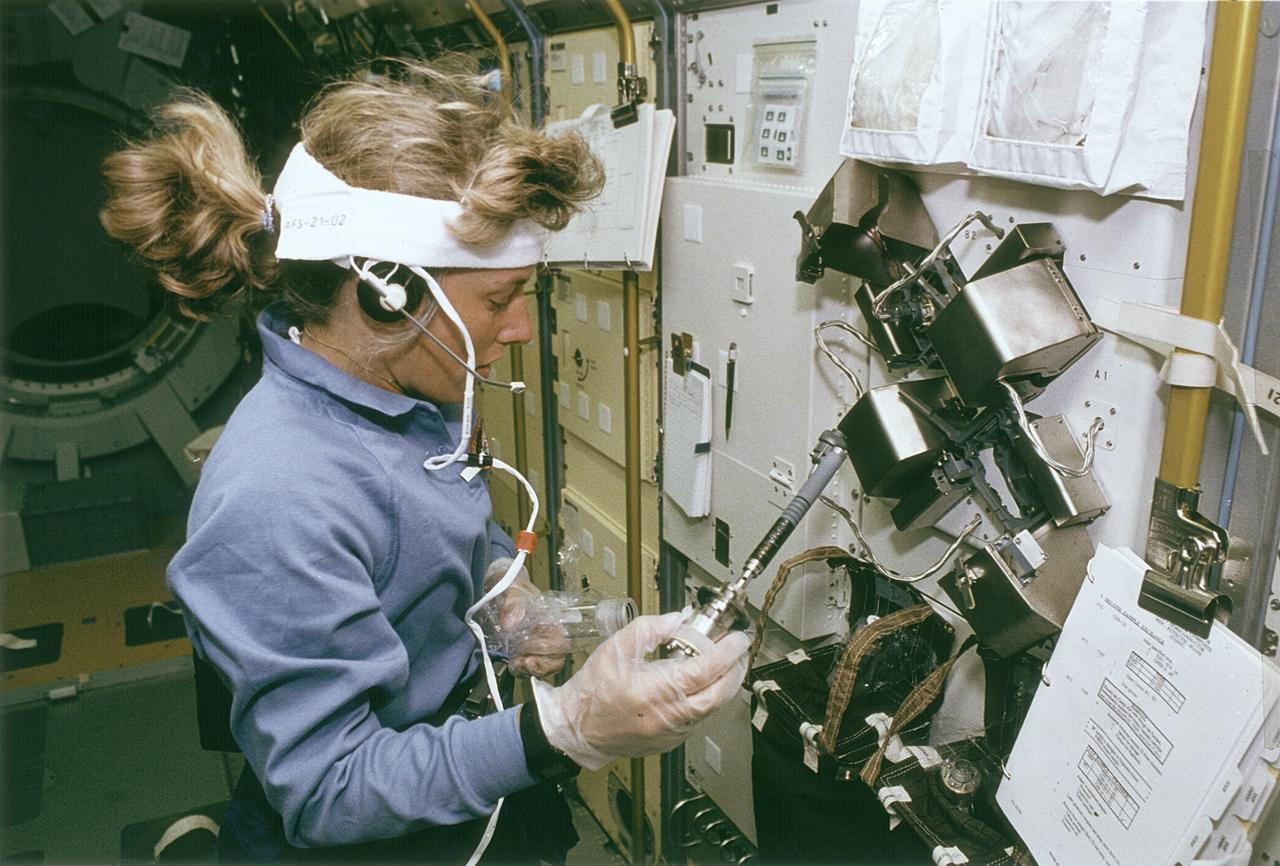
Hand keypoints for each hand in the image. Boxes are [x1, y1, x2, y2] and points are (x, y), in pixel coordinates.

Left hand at [484, 559, 569, 678]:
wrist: (495, 590)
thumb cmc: (510, 587)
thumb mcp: (511, 589)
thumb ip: (512, 603)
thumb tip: (511, 623)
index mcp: (550, 620)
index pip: (562, 643)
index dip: (551, 654)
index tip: (532, 658)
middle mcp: (546, 635)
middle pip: (555, 660)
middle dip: (539, 666)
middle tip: (522, 662)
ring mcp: (533, 646)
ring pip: (542, 668)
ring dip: (529, 670)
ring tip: (515, 665)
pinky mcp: (520, 653)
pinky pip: (526, 669)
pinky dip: (520, 671)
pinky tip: (511, 664)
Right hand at [531, 612, 749, 769]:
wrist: (575, 727)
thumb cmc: (592, 690)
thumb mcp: (618, 646)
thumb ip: (651, 628)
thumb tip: (679, 619)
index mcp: (658, 690)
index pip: (707, 669)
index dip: (729, 651)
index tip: (738, 639)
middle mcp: (669, 716)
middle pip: (720, 694)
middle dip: (735, 671)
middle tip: (738, 653)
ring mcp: (671, 733)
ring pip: (711, 709)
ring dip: (721, 686)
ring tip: (719, 666)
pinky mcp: (668, 743)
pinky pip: (696, 720)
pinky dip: (703, 701)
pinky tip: (697, 687)